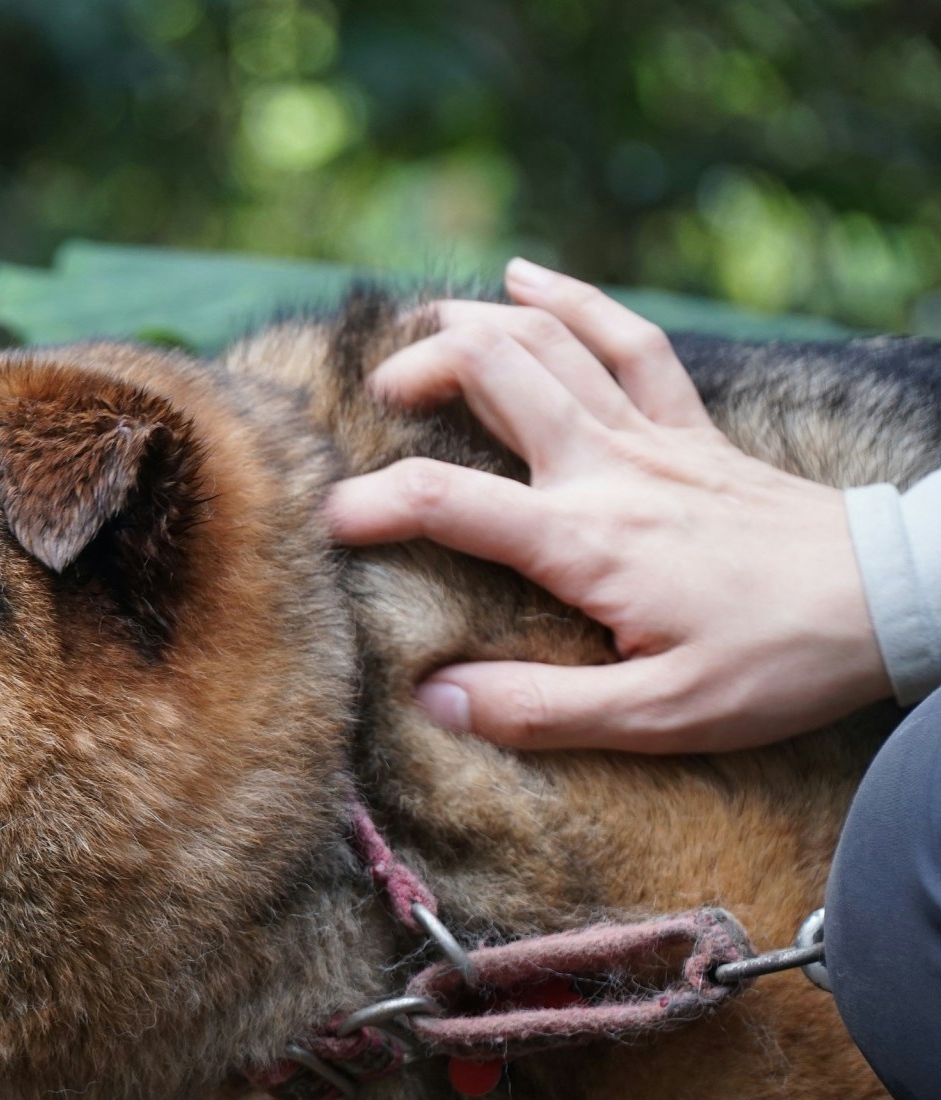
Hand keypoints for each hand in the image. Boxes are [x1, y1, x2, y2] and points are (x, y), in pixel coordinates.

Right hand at [325, 258, 890, 753]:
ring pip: (548, 343)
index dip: (368, 503)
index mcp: (584, 542)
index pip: (446, 502)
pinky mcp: (688, 426)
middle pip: (494, 375)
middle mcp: (606, 469)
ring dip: (475, 324)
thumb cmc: (776, 664)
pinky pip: (627, 341)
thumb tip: (438, 699)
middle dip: (420, 372)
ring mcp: (649, 436)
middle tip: (375, 402)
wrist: (892, 601)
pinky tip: (528, 277)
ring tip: (419, 332)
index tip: (319, 521)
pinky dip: (574, 300)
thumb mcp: (658, 717)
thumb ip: (541, 708)